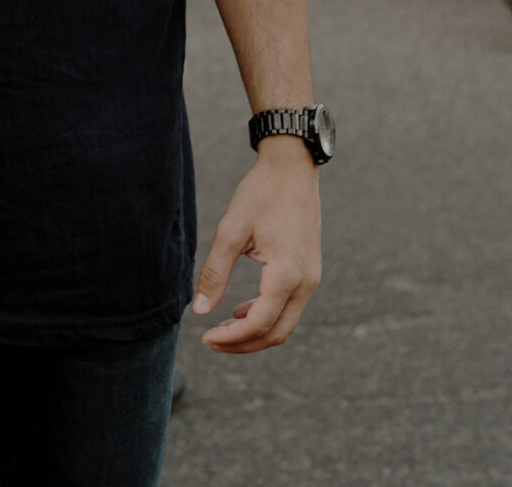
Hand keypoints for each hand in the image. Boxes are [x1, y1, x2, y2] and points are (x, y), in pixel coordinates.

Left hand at [192, 142, 322, 354]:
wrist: (292, 167)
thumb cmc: (260, 193)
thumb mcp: (231, 231)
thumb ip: (215, 273)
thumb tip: (199, 311)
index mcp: (287, 274)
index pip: (259, 323)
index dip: (232, 337)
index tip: (205, 338)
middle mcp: (306, 282)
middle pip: (276, 333)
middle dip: (243, 343)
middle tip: (211, 341)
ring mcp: (312, 278)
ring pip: (285, 323)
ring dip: (255, 331)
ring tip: (223, 328)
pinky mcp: (310, 271)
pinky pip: (290, 307)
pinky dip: (267, 315)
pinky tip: (242, 309)